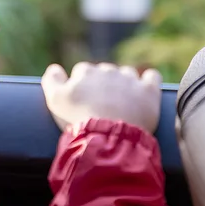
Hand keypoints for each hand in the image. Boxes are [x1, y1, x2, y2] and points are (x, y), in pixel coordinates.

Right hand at [41, 62, 162, 132]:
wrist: (108, 137)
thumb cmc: (79, 120)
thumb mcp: (55, 101)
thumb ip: (51, 80)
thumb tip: (54, 68)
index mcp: (85, 72)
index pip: (82, 71)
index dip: (82, 86)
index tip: (83, 102)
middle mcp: (108, 70)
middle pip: (104, 72)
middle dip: (103, 85)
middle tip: (101, 107)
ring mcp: (130, 79)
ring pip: (127, 74)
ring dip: (124, 84)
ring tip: (122, 104)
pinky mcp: (149, 91)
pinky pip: (152, 76)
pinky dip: (149, 81)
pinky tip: (144, 91)